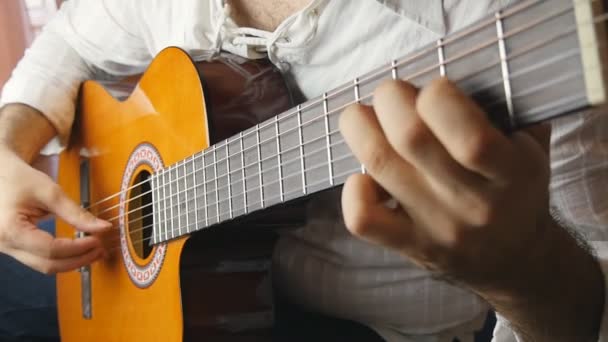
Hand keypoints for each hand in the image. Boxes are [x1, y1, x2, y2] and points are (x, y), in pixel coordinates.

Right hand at [0, 147, 110, 273]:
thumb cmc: (18, 178)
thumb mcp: (49, 192)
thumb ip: (76, 213)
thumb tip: (102, 227)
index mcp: (11, 230)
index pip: (51, 250)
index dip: (79, 248)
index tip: (98, 240)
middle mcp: (4, 245)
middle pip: (48, 264)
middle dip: (78, 260)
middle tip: (100, 249)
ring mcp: (6, 249)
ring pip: (43, 266)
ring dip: (71, 262)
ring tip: (93, 250)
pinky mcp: (13, 247)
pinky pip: (39, 259)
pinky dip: (60, 257)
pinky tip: (77, 250)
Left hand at [339, 78, 551, 289]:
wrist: (515, 259)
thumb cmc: (517, 192)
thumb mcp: (531, 150)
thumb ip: (507, 111)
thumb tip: (459, 70)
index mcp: (510, 173)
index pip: (467, 135)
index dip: (437, 96)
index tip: (433, 89)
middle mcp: (471, 203)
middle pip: (410, 138)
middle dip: (390, 98)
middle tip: (393, 95)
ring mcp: (435, 228)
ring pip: (379, 165)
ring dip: (359, 127)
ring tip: (365, 118)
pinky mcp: (409, 246)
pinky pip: (364, 219)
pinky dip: (352, 190)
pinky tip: (364, 175)